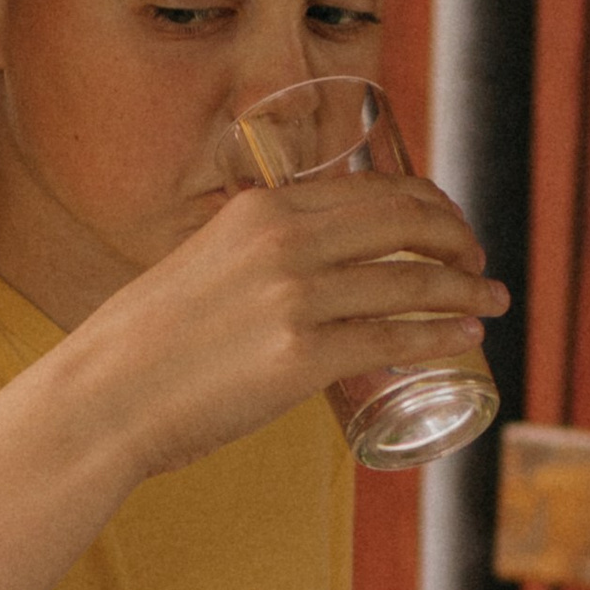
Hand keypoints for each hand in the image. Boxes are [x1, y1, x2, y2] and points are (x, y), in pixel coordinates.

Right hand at [73, 172, 503, 484]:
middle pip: (406, 223)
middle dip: (458, 238)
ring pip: (411, 280)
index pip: (372, 190)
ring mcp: (295, 300)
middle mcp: (284, 242)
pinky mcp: (301, 360)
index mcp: (260, 209)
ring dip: (466, 288)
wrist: (100, 399)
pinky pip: (396, 339)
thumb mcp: (196, 266)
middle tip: (478, 263)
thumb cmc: (140, 345)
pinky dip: (443, 333)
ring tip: (490, 302)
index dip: (428, 204)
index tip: (448, 226)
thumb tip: (283, 278)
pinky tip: (466, 335)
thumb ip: (244, 259)